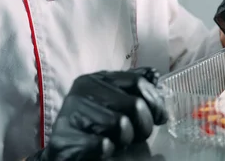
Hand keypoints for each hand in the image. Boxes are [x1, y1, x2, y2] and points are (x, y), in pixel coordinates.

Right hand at [25, 67, 166, 160]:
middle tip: (138, 134)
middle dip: (143, 124)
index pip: (137, 81)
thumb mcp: (113, 99)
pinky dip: (108, 150)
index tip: (161, 117)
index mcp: (97, 78)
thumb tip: (155, 75)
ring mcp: (71, 112)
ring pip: (120, 124)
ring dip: (125, 139)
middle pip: (134, 104)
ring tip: (119, 141)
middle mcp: (82, 90)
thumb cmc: (94, 124)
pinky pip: (102, 144)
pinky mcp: (63, 138)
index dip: (155, 101)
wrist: (64, 150)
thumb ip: (133, 87)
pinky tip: (104, 148)